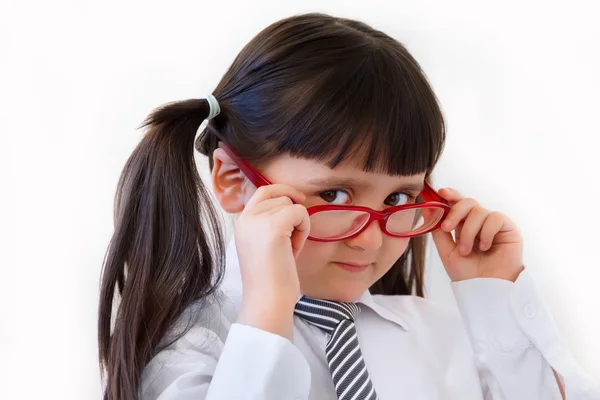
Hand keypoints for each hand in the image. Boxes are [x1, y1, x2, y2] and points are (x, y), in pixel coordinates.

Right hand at [234, 184, 310, 338]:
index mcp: (242, 223)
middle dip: (292, 214)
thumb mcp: (263, 245)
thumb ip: (269, 224)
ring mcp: (258, 221)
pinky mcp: (274, 226)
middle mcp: (246, 218)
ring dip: (299, 226)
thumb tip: (292, 203)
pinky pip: (300, 212)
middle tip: (292, 240)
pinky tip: (295, 250)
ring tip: (290, 250)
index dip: (282, 191)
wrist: (268, 300)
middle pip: (279, 196)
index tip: (298, 200)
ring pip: (291, 204)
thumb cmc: (271, 279)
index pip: (263, 191)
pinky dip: (304, 229)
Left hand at [430, 187, 524, 281]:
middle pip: (468, 202)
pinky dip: (486, 232)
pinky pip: (495, 217)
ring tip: (467, 251)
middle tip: (447, 228)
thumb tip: (427, 207)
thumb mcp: (447, 251)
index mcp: (464, 226)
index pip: (458, 203)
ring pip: (479, 211)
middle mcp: (480, 222)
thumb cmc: (468, 275)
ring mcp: (494, 225)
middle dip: (454, 212)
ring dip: (469, 232)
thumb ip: (438, 230)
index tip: (441, 192)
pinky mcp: (509, 228)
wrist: (486, 290)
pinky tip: (485, 247)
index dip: (451, 195)